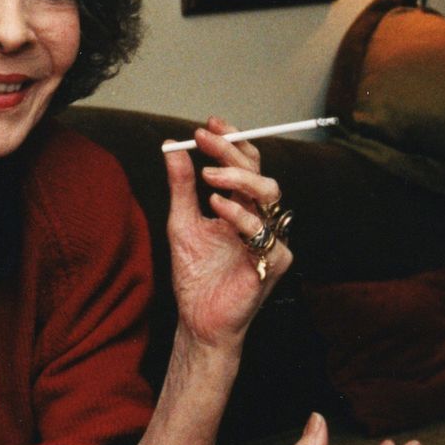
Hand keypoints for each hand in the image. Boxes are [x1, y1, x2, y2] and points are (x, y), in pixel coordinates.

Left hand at [162, 116, 289, 351]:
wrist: (199, 318)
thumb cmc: (195, 274)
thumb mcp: (181, 221)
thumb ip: (180, 186)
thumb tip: (171, 148)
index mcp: (241, 206)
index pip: (245, 164)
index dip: (231, 141)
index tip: (207, 126)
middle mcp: (260, 218)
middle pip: (258, 172)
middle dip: (232, 151)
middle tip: (205, 139)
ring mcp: (271, 238)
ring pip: (270, 194)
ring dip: (238, 178)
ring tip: (208, 176)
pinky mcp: (273, 261)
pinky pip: (262, 232)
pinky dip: (239, 215)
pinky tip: (217, 208)